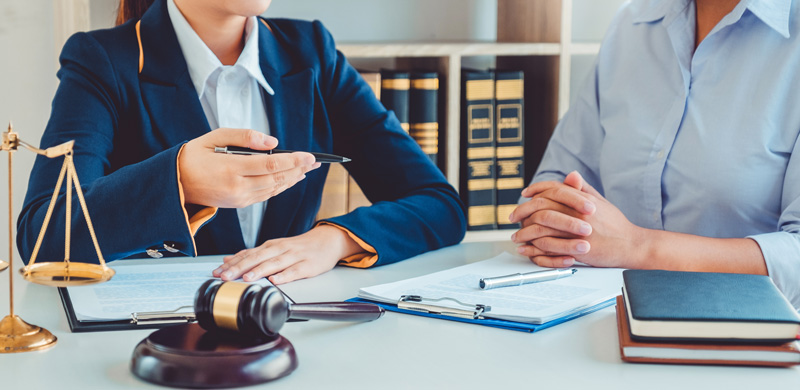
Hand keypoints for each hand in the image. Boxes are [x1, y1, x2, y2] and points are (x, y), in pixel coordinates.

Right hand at [178, 128, 320, 207]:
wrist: (175, 183)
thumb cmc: (193, 156)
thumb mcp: (215, 137)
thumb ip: (244, 137)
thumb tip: (272, 142)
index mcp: (231, 168)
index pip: (270, 164)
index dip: (293, 161)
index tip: (309, 156)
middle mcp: (237, 187)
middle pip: (276, 178)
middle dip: (299, 170)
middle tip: (315, 162)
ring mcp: (239, 198)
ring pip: (274, 189)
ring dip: (293, 179)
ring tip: (307, 169)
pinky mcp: (239, 204)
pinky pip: (266, 195)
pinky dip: (281, 187)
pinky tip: (290, 179)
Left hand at [212, 225, 364, 283]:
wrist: (327, 240)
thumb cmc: (299, 247)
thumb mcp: (274, 247)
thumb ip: (253, 254)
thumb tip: (228, 259)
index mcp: (270, 246)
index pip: (247, 254)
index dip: (231, 263)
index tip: (216, 272)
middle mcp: (279, 249)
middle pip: (256, 258)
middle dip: (239, 268)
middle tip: (224, 276)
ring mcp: (293, 257)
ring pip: (273, 263)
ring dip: (259, 271)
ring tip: (247, 278)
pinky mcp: (307, 265)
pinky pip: (294, 270)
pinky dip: (285, 275)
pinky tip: (276, 280)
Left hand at [514, 172, 642, 267]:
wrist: (632, 245)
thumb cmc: (616, 225)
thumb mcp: (601, 202)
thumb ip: (583, 189)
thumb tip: (570, 174)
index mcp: (582, 199)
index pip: (553, 189)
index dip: (536, 189)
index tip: (525, 193)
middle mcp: (578, 212)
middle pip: (542, 206)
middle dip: (523, 211)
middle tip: (513, 217)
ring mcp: (577, 230)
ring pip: (542, 227)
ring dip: (525, 232)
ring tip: (517, 236)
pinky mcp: (577, 248)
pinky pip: (549, 247)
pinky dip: (534, 248)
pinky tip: (527, 249)